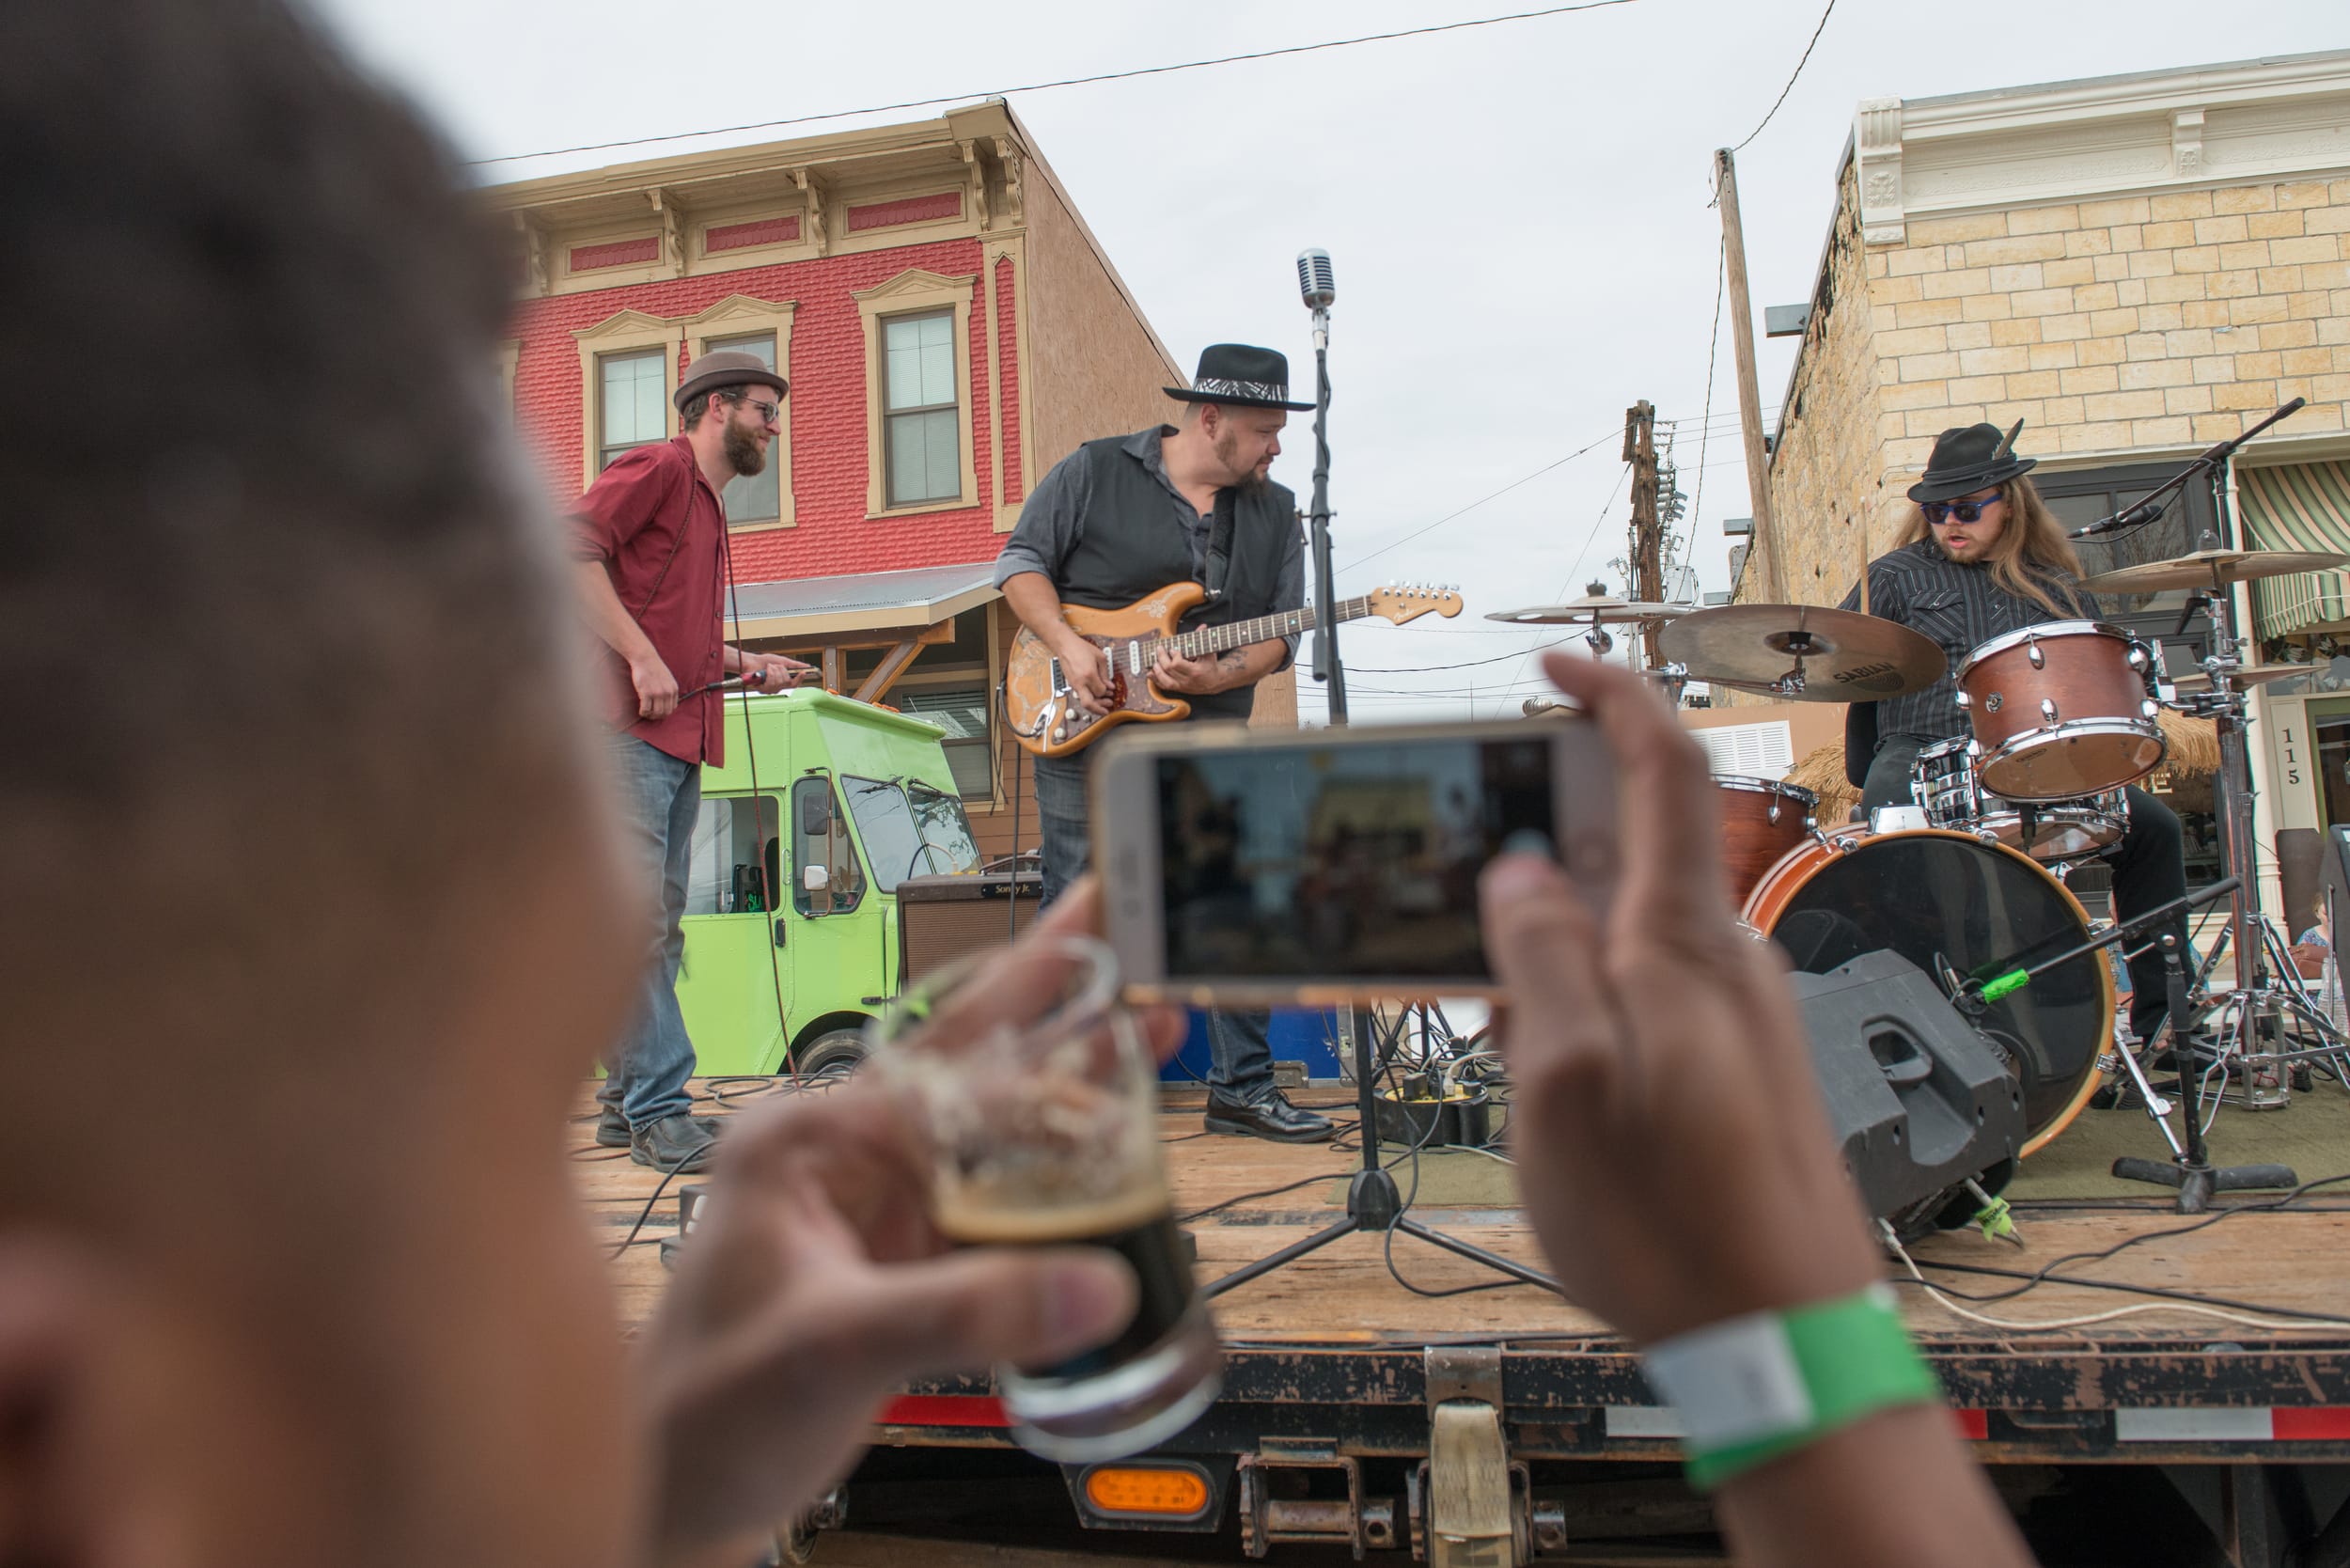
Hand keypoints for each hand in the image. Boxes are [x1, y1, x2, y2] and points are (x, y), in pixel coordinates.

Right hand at [629, 652, 679, 719]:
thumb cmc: (654, 668)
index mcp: (674, 689)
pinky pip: (646, 709)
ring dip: (650, 715)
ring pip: (656, 713)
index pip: (672, 708)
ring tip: (645, 712)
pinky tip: (641, 710)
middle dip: (657, 716)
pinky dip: (643, 712)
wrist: (645, 658)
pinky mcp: (646, 693)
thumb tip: (666, 703)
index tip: (658, 712)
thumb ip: (669, 690)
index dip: (665, 712)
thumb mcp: (668, 678)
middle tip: (650, 715)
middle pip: (665, 713)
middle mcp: (668, 692)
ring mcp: (657, 693)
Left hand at [638, 881, 1178, 1562]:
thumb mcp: (833, 1346)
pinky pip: (996, 1189)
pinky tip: (1104, 1139)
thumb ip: (964, 1312)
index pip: (942, 1069)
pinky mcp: (902, 1251)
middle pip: (966, 1058)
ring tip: (1144, 1021)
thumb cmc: (705, 1408)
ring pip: (989, 1119)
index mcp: (803, 1140)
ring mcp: (874, 1200)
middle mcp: (839, 1152)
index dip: (1036, 1036)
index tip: (1111, 994)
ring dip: (1066, 1078)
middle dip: (1053, 999)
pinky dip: (1054, 1163)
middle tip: (1126, 931)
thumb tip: (1093, 1285)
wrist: (680, 1492)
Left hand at [741, 652, 813, 691]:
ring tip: (769, 666)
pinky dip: (769, 673)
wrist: (751, 661)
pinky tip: (766, 670)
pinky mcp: (763, 690)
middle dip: (783, 671)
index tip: (803, 672)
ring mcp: (770, 690)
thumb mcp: (782, 661)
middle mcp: (777, 687)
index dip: (800, 679)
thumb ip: (794, 665)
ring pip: (779, 682)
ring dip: (774, 671)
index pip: (795, 684)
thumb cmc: (764, 661)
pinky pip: (771, 683)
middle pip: (787, 682)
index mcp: (783, 681)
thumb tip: (806, 666)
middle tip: (776, 665)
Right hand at [1053, 629, 1113, 715]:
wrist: (1065, 645)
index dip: (1107, 692)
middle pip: (1088, 704)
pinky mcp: (1071, 684)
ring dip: (1094, 705)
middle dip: (1099, 709)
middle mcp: (1080, 682)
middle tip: (1107, 708)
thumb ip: (1105, 673)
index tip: (1110, 690)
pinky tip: (1094, 695)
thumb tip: (1109, 685)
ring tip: (1103, 703)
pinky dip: (1088, 697)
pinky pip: (1081, 695)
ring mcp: (1074, 684)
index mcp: (1089, 674)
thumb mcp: (1099, 657)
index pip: (1100, 692)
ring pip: (1083, 702)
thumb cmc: (1080, 648)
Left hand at [1150, 645, 1225, 695]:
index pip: (1177, 664)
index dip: (1173, 655)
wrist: (1214, 683)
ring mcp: (1182, 686)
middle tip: (1159, 648)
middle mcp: (1187, 681)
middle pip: (1169, 670)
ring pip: (1164, 680)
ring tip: (1154, 661)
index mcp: (1195, 671)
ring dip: (1157, 670)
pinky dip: (1155, 679)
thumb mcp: (1209, 652)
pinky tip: (1150, 672)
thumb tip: (1203, 626)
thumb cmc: (1210, 665)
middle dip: (1161, 657)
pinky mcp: (1178, 689)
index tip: (1173, 649)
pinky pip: (1164, 687)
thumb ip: (1204, 639)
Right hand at [1477, 651, 1879, 1346]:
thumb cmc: (1674, 1227)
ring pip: (1628, 932)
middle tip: (1464, 901)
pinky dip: (1586, 1001)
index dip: (1612, 698)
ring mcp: (1739, 1012)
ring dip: (1553, 949)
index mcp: (1683, 943)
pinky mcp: (1738, 1063)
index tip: (1553, 668)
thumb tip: (1520, 870)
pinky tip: (1550, 1075)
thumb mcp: (1565, 1088)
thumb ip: (1539, 961)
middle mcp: (1726, 959)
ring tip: (1497, 1027)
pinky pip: (1648, 993)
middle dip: (1539, 855)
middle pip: (1634, 850)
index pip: (1666, 769)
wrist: (1784, 1336)